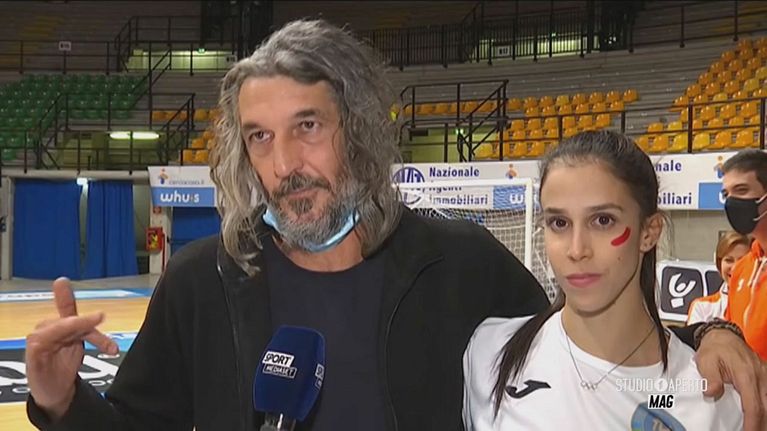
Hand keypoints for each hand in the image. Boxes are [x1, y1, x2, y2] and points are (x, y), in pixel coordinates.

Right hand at [25, 277, 117, 420]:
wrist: (55, 392)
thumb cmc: (64, 364)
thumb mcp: (80, 345)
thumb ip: (90, 331)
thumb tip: (101, 314)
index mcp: (61, 325)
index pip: (65, 307)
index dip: (63, 295)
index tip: (61, 281)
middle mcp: (47, 328)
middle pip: (67, 320)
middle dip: (85, 321)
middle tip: (100, 316)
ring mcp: (38, 340)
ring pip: (57, 329)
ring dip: (75, 328)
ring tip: (94, 337)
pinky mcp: (33, 353)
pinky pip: (40, 343)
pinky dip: (50, 339)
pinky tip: (58, 342)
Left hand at [695, 328, 766, 430]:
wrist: (722, 335)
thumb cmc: (714, 348)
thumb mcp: (706, 361)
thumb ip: (710, 378)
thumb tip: (712, 393)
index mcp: (745, 374)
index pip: (753, 405)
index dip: (752, 423)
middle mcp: (759, 376)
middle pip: (765, 407)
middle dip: (761, 423)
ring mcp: (764, 375)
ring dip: (764, 416)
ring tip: (756, 426)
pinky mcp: (764, 375)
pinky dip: (765, 406)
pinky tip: (760, 415)